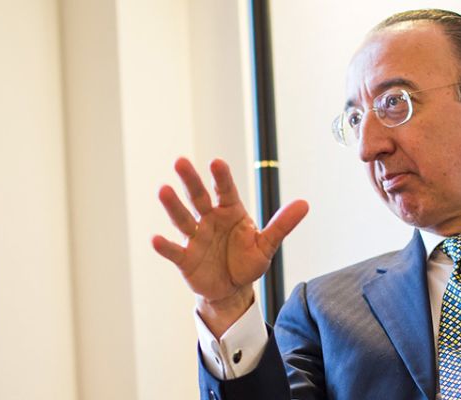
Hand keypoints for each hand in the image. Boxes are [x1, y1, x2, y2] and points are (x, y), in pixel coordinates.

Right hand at [152, 157, 308, 335]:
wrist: (233, 289)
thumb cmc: (247, 262)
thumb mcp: (267, 244)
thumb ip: (282, 224)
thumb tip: (305, 204)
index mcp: (231, 213)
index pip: (225, 191)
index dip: (221, 177)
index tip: (216, 162)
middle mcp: (210, 220)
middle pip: (199, 197)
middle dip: (191, 181)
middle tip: (181, 161)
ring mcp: (196, 238)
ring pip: (183, 219)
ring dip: (173, 205)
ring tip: (163, 190)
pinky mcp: (185, 258)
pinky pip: (174, 251)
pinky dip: (164, 246)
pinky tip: (155, 239)